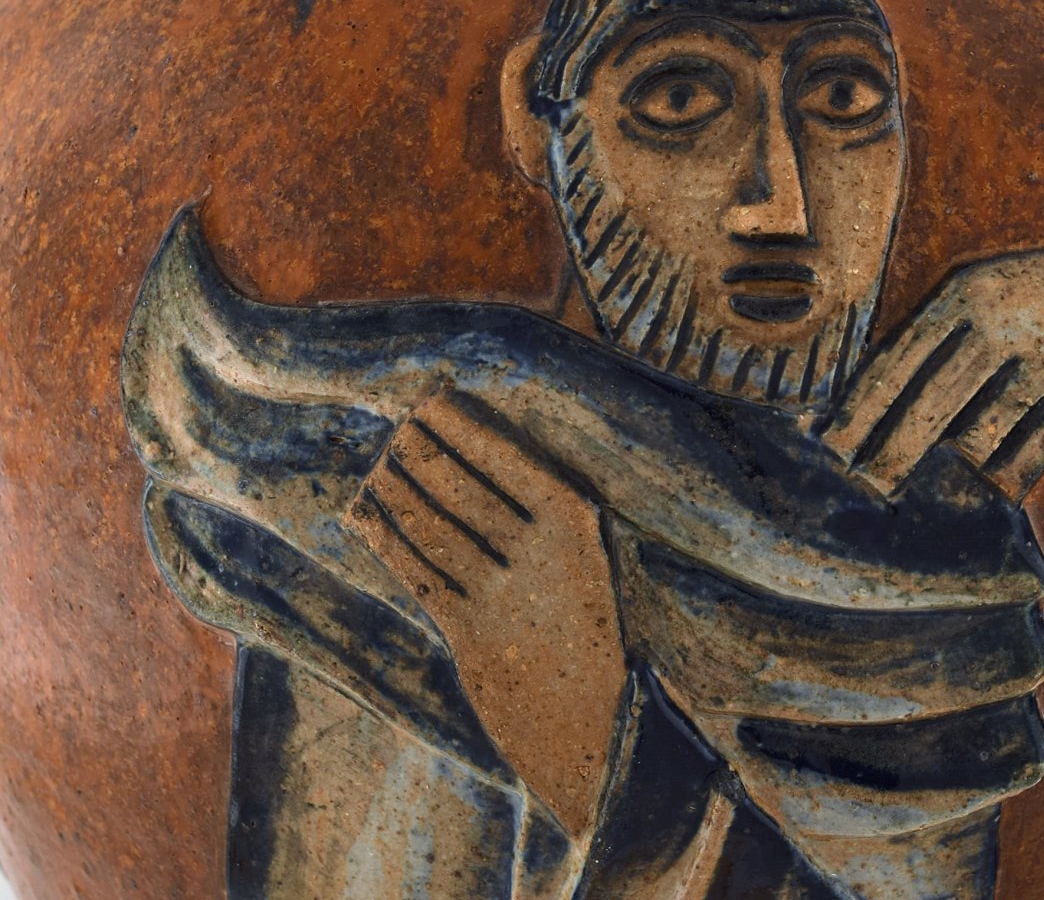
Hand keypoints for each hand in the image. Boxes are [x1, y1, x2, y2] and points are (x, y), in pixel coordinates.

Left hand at [345, 389, 624, 838]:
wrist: (599, 724)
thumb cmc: (593, 626)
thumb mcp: (590, 558)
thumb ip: (546, 510)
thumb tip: (480, 450)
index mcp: (579, 520)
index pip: (506, 456)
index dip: (459, 424)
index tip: (430, 397)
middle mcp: (542, 551)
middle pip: (462, 487)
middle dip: (422, 451)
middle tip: (398, 427)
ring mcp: (504, 595)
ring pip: (433, 528)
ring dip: (398, 491)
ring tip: (380, 466)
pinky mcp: (472, 635)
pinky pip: (418, 574)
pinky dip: (385, 540)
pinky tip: (364, 516)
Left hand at [823, 235, 1043, 498]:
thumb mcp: (1006, 288)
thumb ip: (949, 337)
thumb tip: (880, 402)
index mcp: (971, 291)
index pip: (895, 362)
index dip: (860, 411)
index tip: (831, 447)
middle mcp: (1003, 324)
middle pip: (926, 411)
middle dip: (890, 457)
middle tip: (866, 487)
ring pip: (978, 441)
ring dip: (970, 457)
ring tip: (983, 448)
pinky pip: (1025, 460)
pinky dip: (1009, 474)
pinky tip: (1008, 471)